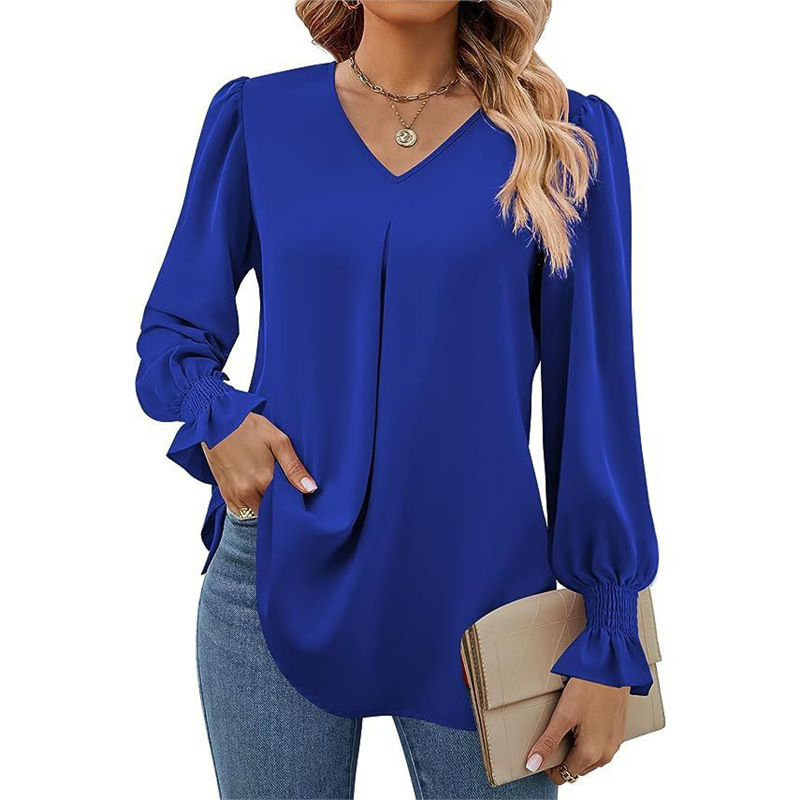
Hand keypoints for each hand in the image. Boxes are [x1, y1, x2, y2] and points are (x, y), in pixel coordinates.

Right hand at [201, 412, 316, 515]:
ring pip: (255, 512)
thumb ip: (294, 468)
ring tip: (265, 485)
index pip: (285, 505)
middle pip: (269, 511)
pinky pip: (240, 511)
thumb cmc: (249, 427)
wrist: (217, 421)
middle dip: (276, 504)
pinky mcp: (224, 493)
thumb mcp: (278, 441)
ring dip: (262, 504)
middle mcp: (248, 492)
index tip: (293, 492)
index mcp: (264, 479)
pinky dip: (248, 504)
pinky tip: (252, 488)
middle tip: (279, 487)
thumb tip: (311, 490)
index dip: (291, 500)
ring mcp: (234, 494)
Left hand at [525, 677, 628, 783]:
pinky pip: (601, 746)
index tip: (543, 750)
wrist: (612, 668)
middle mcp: (606, 755)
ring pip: (590, 758)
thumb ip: (548, 742)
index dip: (550, 766)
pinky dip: (590, 740)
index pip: (566, 775)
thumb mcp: (563, 715)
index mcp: (591, 754)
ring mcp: (614, 744)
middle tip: (554, 733)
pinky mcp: (619, 733)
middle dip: (564, 757)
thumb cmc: (588, 688)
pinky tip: (583, 720)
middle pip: (578, 768)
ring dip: (578, 749)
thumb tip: (532, 764)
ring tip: (568, 725)